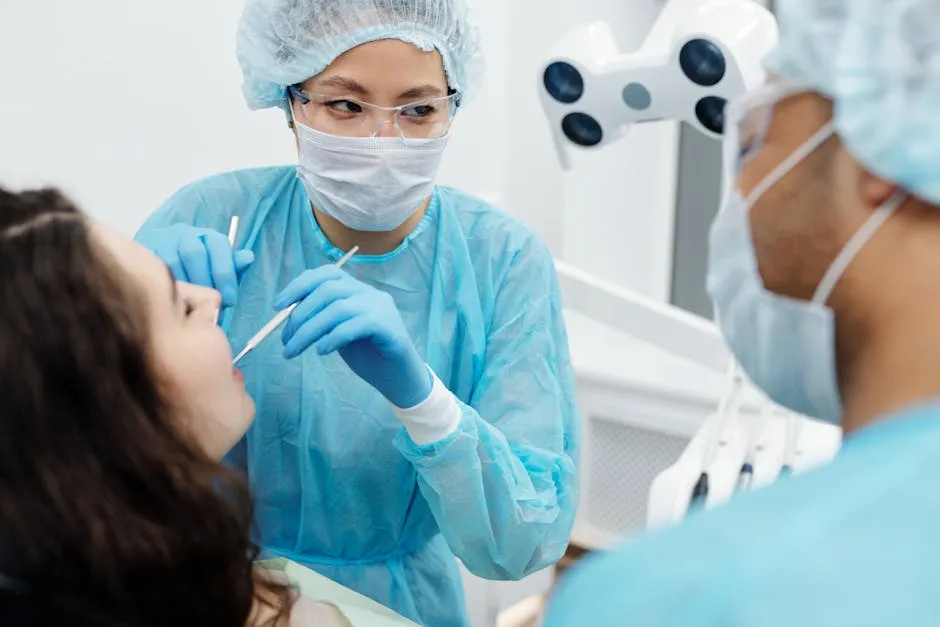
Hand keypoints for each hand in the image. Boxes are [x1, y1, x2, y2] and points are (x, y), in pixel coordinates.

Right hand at [137, 223, 253, 306]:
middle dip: (204, 280)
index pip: (219, 245)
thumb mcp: (218, 270)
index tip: (229, 298)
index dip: (225, 273)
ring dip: (183, 286)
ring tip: (190, 305)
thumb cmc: (197, 272)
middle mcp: (185, 233)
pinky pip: (153, 267)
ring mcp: (162, 240)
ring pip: (172, 260)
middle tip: (208, 303)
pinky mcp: (144, 251)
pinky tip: (172, 299)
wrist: (159, 268)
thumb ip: (233, 267)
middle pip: (194, 252)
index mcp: (207, 236)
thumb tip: (248, 257)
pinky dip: (164, 286)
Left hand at [274, 266, 432, 408]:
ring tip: (294, 350)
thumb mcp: (337, 333)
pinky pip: (354, 325)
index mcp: (356, 290)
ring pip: (338, 309)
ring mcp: (381, 307)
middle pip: (328, 291)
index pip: (325, 274)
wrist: (399, 378)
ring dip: (309, 331)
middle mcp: (370, 293)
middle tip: (286, 340)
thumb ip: (320, 320)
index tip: (278, 306)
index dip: (299, 286)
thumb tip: (287, 317)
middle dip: (300, 315)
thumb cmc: (367, 356)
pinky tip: (322, 351)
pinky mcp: (388, 326)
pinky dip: (333, 337)